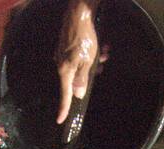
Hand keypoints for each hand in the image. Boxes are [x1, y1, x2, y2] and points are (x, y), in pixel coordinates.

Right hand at [56, 1, 107, 123]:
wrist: (79, 14)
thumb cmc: (84, 38)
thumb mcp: (87, 61)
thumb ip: (82, 79)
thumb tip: (78, 94)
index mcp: (65, 70)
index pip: (65, 94)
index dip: (63, 108)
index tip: (60, 120)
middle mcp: (61, 64)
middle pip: (75, 79)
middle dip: (90, 75)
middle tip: (100, 67)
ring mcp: (63, 54)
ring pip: (81, 66)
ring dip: (94, 63)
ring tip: (103, 53)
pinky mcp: (67, 46)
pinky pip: (80, 56)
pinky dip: (90, 54)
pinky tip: (100, 47)